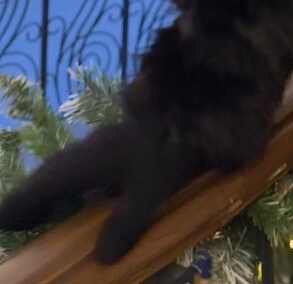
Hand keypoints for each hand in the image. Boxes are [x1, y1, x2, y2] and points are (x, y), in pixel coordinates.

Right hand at [0, 119, 209, 264]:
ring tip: (56, 211)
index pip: (39, 184)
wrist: (205, 101)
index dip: (18, 205)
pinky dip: (88, 180)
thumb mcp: (150, 193)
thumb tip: (100, 259)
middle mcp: (92, 145)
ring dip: (62, 186)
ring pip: (76, 164)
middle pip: (54, 172)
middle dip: (36, 197)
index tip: (3, 221)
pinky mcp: (132, 134)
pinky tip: (100, 193)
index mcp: (86, 159)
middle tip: (23, 220)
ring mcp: (112, 136)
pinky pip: (97, 161)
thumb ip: (123, 227)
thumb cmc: (173, 146)